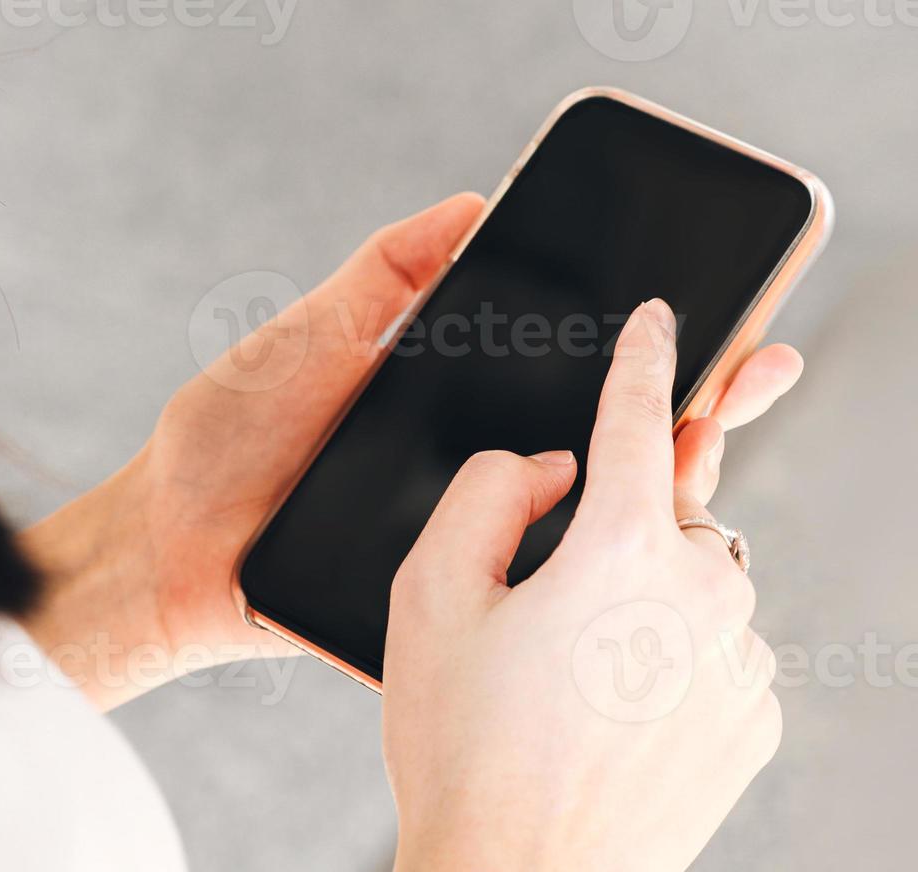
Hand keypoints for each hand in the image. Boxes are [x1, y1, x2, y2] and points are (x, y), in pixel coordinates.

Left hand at [20, 195, 804, 708]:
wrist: (164, 558)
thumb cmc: (226, 446)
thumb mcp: (307, 339)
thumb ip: (387, 276)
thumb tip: (473, 205)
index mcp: (469, 407)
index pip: (588, 378)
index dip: (666, 358)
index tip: (734, 324)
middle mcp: (492, 480)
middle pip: (625, 453)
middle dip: (704, 416)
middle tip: (753, 378)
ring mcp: (483, 555)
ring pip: (600, 538)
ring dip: (665, 507)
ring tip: (707, 456)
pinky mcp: (456, 621)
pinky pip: (534, 614)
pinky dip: (594, 598)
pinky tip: (633, 561)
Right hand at [376, 299, 782, 871]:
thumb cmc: (462, 751)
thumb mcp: (431, 599)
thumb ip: (489, 494)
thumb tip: (552, 468)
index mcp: (624, 542)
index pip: (640, 414)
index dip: (646, 357)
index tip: (665, 321)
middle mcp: (704, 589)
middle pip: (665, 516)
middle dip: (616, 537)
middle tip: (549, 615)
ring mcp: (743, 659)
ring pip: (696, 592)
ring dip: (647, 610)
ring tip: (571, 693)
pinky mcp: (758, 719)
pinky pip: (718, 662)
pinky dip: (675, 673)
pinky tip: (611, 727)